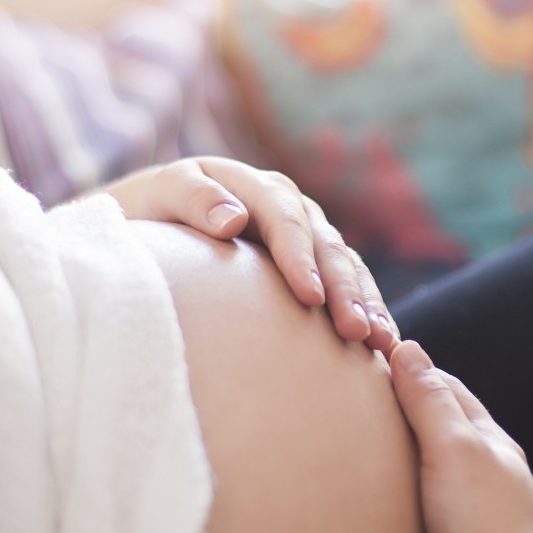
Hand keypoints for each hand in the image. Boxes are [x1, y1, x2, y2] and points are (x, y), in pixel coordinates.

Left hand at [102, 158, 398, 353]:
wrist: (155, 224)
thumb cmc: (150, 214)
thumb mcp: (158, 197)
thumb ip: (190, 199)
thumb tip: (233, 219)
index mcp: (254, 186)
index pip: (284, 219)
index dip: (299, 257)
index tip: (309, 297)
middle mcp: (291, 206)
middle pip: (326, 246)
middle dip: (345, 290)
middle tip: (356, 331)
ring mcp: (308, 236)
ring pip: (347, 267)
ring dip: (367, 304)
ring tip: (380, 343)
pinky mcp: (315, 265)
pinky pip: (349, 286)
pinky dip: (368, 311)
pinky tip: (382, 345)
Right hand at [389, 341, 532, 532]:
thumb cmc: (481, 526)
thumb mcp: (452, 450)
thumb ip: (430, 400)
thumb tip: (408, 347)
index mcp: (497, 444)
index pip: (453, 391)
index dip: (415, 373)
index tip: (377, 363)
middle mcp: (503, 476)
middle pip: (457, 430)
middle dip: (420, 411)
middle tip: (375, 402)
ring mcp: (494, 515)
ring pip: (455, 472)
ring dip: (423, 457)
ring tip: (385, 455)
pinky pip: (449, 509)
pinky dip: (425, 494)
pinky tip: (408, 511)